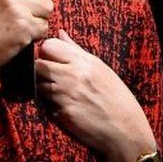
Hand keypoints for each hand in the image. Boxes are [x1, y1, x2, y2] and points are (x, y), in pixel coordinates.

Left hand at [36, 30, 155, 161]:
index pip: (48, 45)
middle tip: (49, 77)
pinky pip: (44, 104)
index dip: (46, 53)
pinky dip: (49, 104)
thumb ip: (75, 50)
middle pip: (38, 64)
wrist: (125, 128)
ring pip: (37, 85)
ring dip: (42, 88)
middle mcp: (73, 75)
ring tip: (58, 93)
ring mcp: (66, 95)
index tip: (51, 60)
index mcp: (84, 61)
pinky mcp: (62, 113)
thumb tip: (60, 33)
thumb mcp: (99, 68)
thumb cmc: (115, 96)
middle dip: (39, 70)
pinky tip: (63, 106)